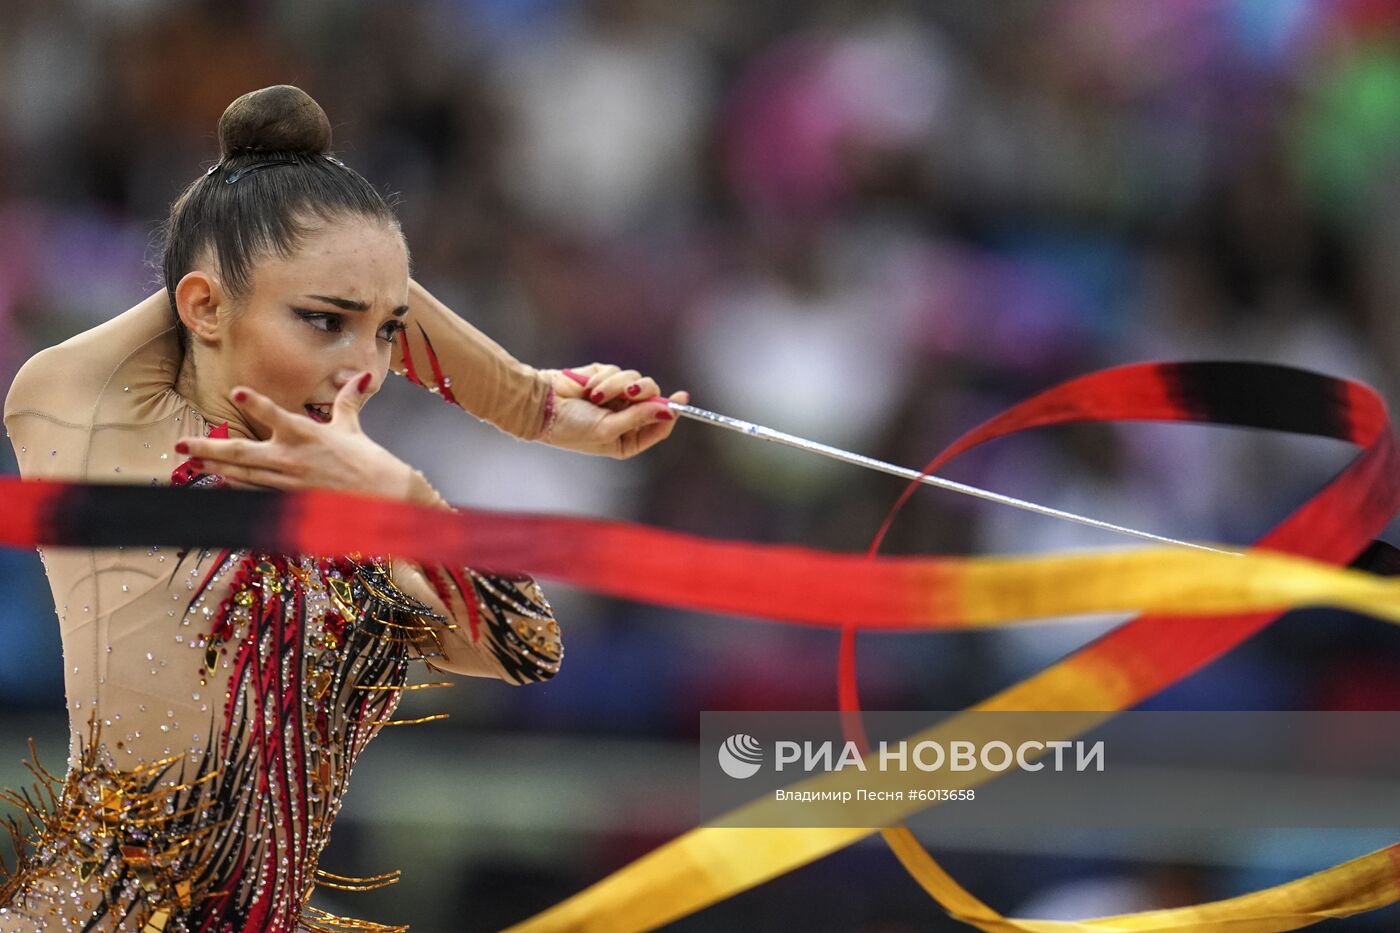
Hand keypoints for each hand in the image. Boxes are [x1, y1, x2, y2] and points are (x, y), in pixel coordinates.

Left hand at [175, 374, 428, 503]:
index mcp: (307, 434)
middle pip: (243, 453)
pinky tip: (221, 481)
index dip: (257, 403)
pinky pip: (257, 492)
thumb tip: (362, 376)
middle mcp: (292, 458)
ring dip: (216, 468)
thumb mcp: (352, 426)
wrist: (380, 497)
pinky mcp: (291, 499)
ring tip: (192, 461)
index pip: (278, 416)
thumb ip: (349, 400)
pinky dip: (238, 486)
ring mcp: (288, 481)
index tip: (237, 391)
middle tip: (183, 445)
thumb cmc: (367, 460)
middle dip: (210, 448)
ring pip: (243, 474)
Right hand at [541, 364, 687, 458]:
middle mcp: (625, 418)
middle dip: (642, 393)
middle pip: (652, 399)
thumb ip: (638, 418)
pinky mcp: (606, 379)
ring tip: (595, 395)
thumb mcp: (607, 429)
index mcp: (628, 439)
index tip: (681, 397)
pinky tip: (589, 387)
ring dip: (617, 385)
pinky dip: (605, 377)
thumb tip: (668, 411)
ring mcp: (616, 398)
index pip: (659, 425)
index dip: (671, 412)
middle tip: (629, 392)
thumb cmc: (571, 427)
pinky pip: (619, 371)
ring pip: (637, 382)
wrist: (541, 406)